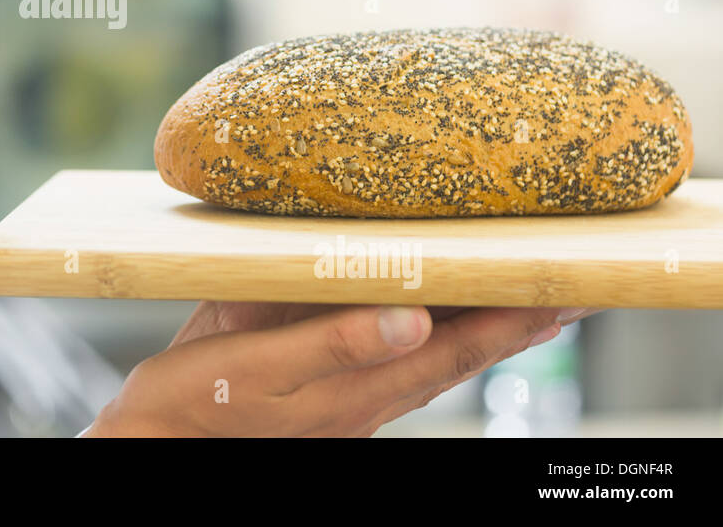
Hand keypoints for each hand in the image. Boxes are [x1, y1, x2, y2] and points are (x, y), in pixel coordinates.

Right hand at [84, 302, 600, 436]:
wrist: (157, 440)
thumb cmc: (200, 404)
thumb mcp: (261, 366)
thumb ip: (333, 342)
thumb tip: (414, 318)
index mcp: (359, 386)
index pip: (458, 349)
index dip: (513, 320)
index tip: (563, 290)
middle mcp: (365, 387)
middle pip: (460, 351)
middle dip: (516, 318)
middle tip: (569, 286)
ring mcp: (346, 385)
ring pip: (433, 351)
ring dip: (483, 322)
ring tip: (525, 297)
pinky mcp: (321, 374)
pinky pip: (389, 344)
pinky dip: (430, 323)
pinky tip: (433, 307)